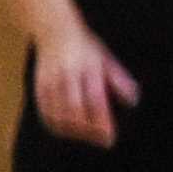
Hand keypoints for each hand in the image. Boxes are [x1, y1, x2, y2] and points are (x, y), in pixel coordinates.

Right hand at [28, 28, 137, 146]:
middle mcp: (68, 75)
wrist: (54, 31)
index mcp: (88, 68)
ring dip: (74, 131)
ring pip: (59, 114)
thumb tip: (134, 101)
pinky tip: (69, 130)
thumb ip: (120, 80)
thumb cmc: (86, 48)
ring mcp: (51, 81)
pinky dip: (57, 125)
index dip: (102, 121)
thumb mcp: (107, 59)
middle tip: (102, 140)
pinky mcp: (39, 86)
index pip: (95, 100)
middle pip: (75, 110)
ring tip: (89, 136)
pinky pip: (46, 112)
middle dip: (89, 130)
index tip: (110, 137)